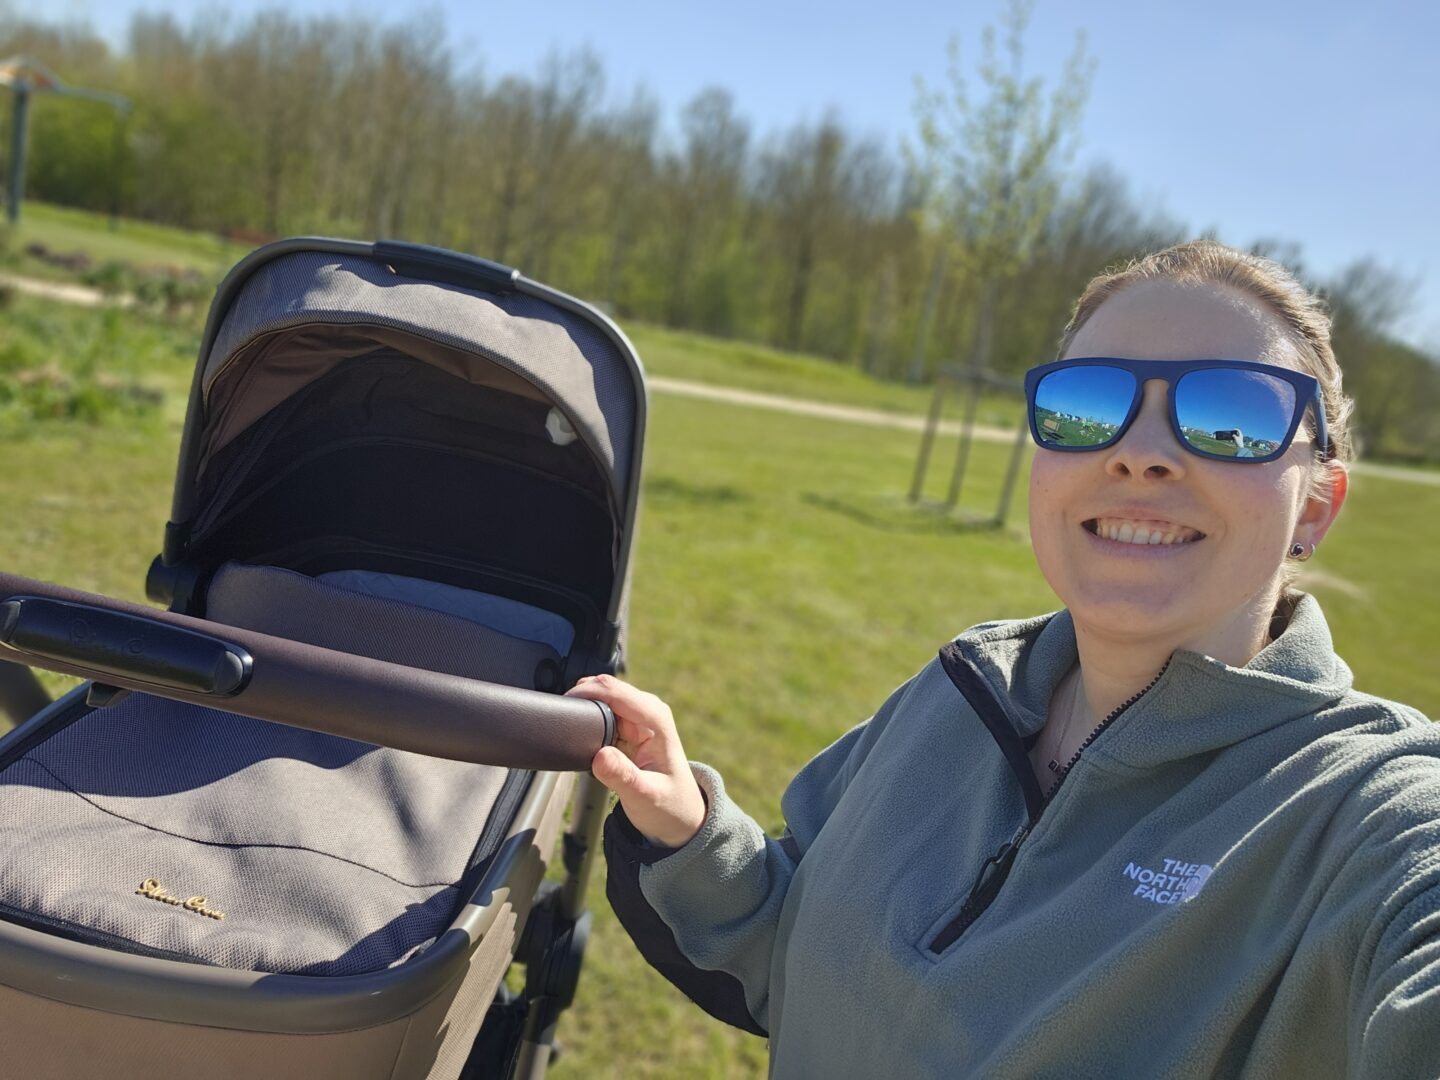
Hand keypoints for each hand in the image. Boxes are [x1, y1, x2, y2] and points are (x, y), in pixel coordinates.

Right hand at [567, 674, 706, 848]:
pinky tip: (577, 729)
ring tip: (566, 724)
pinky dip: (587, 715)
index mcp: (656, 720)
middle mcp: (648, 712)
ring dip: (583, 705)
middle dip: (582, 695)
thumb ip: (622, 776)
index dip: (588, 693)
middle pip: (607, 688)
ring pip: (602, 697)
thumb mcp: (644, 795)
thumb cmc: (668, 805)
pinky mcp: (627, 728)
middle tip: (559, 716)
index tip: (563, 703)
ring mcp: (637, 718)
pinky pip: (602, 712)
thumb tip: (600, 756)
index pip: (617, 693)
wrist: (678, 816)